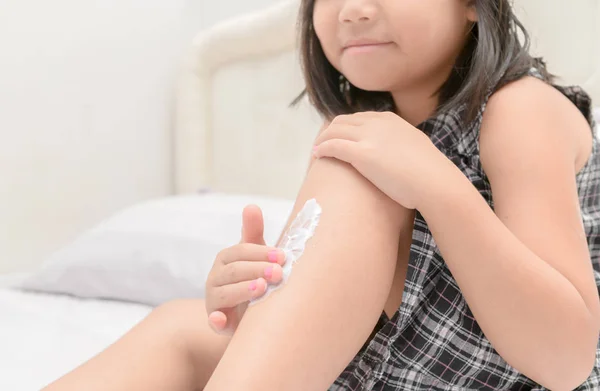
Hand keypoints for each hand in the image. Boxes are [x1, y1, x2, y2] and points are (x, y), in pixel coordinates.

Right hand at [205, 205, 285, 334]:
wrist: (247, 312)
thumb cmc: (253, 277)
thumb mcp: (255, 255)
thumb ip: (253, 232)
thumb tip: (251, 206)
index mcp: (226, 258)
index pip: (241, 251)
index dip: (261, 253)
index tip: (283, 257)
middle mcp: (216, 277)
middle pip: (234, 271)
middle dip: (256, 270)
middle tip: (279, 273)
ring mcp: (214, 299)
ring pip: (223, 293)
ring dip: (242, 290)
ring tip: (262, 288)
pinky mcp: (217, 321)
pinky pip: (213, 321)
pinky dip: (216, 320)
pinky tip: (222, 320)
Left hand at [313, 111, 450, 208]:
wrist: (435, 182)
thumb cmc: (429, 173)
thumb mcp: (416, 147)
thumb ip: (402, 144)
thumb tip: (399, 153)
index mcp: (390, 120)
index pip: (359, 117)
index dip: (346, 128)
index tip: (339, 138)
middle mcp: (377, 123)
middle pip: (343, 121)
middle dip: (330, 131)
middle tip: (322, 145)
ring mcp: (368, 137)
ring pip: (334, 131)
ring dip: (322, 140)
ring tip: (316, 151)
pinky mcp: (361, 153)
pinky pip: (333, 145)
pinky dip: (322, 148)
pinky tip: (317, 156)